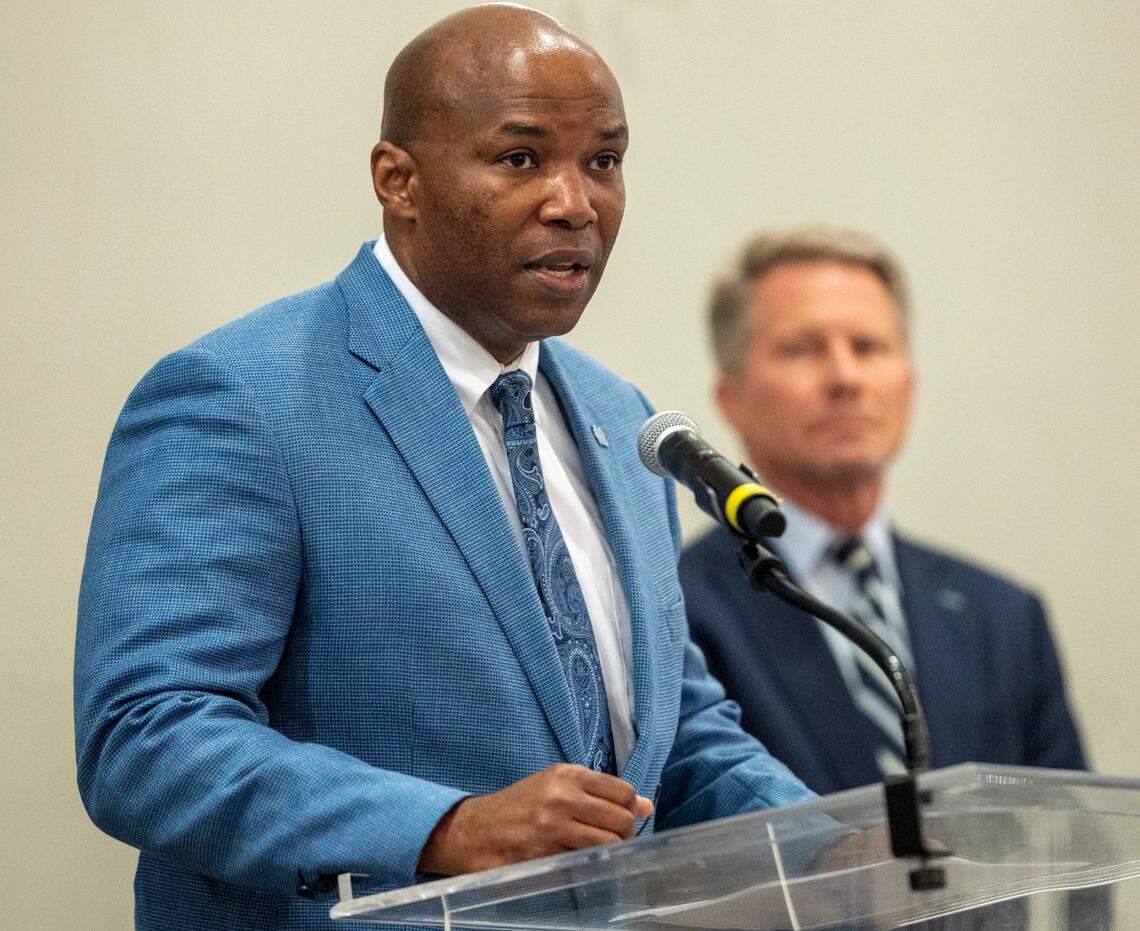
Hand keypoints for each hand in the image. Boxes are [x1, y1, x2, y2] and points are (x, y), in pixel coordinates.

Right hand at [418, 764, 654, 875]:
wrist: (476, 830)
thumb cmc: (521, 807)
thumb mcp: (557, 787)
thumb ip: (600, 793)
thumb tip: (646, 805)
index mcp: (567, 774)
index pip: (622, 791)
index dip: (631, 808)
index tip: (625, 818)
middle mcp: (563, 796)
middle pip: (621, 818)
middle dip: (626, 833)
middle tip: (615, 841)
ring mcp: (555, 826)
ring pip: (609, 842)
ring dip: (613, 852)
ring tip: (601, 853)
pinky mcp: (547, 853)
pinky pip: (589, 861)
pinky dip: (593, 864)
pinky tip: (583, 862)